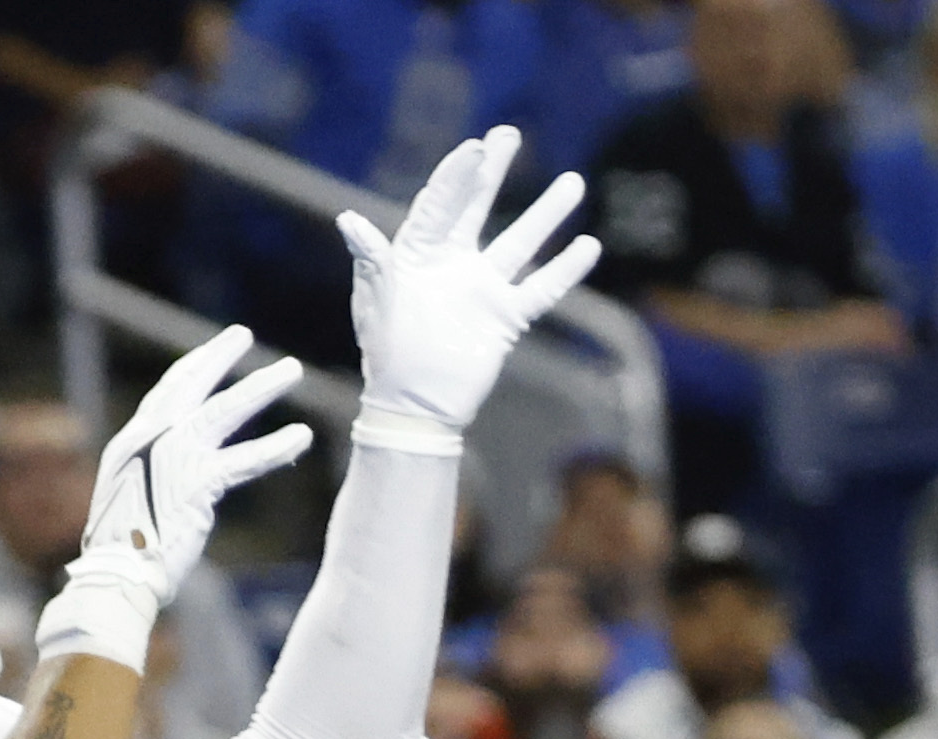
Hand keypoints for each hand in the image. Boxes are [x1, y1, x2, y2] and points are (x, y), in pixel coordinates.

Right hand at [46, 322, 313, 661]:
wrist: (117, 577)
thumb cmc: (124, 552)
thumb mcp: (133, 502)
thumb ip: (152, 478)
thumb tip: (168, 480)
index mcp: (132, 442)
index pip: (166, 394)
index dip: (191, 370)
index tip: (211, 353)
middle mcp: (149, 440)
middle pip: (189, 385)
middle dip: (218, 356)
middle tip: (243, 334)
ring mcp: (173, 458)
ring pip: (224, 411)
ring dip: (260, 387)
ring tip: (292, 369)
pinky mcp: (197, 484)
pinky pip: (244, 460)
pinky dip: (274, 448)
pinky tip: (301, 437)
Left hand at [342, 125, 598, 447]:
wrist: (414, 407)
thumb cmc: (388, 353)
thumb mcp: (377, 302)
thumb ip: (372, 260)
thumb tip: (349, 219)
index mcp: (419, 252)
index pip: (441, 202)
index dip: (458, 175)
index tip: (476, 146)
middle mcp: (454, 262)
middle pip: (478, 206)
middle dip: (493, 170)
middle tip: (508, 133)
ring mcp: (483, 289)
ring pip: (521, 241)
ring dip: (546, 213)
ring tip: (573, 183)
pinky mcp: (506, 318)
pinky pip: (542, 289)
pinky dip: (565, 270)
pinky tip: (588, 246)